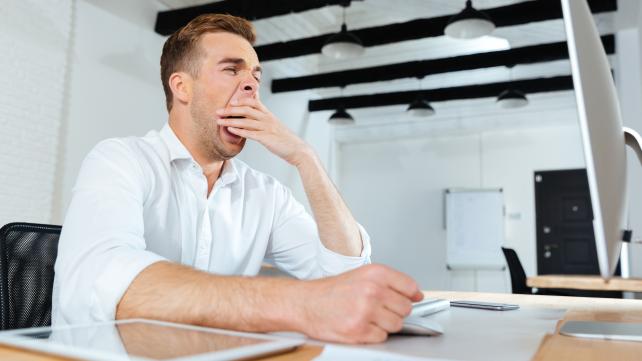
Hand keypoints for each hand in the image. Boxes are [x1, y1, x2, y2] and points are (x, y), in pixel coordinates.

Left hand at [216, 98, 311, 165]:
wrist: (298, 150)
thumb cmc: (285, 140)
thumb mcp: (275, 126)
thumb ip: (264, 120)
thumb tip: (253, 118)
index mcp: (269, 115)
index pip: (254, 102)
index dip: (241, 101)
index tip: (230, 102)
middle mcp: (267, 119)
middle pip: (246, 110)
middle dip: (230, 110)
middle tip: (218, 111)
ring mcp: (267, 128)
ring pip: (245, 121)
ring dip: (230, 120)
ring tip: (219, 121)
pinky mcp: (266, 138)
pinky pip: (250, 133)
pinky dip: (239, 130)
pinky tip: (230, 130)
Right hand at [296, 264, 422, 343]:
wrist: (305, 303)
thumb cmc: (331, 291)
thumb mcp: (361, 275)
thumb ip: (389, 283)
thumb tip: (416, 294)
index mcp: (375, 273)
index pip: (410, 286)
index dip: (410, 295)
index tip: (407, 299)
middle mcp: (372, 290)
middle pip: (405, 308)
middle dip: (394, 311)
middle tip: (377, 309)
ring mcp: (366, 311)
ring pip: (396, 325)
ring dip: (384, 324)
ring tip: (366, 316)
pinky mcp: (359, 331)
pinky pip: (381, 337)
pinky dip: (372, 335)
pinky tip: (359, 325)